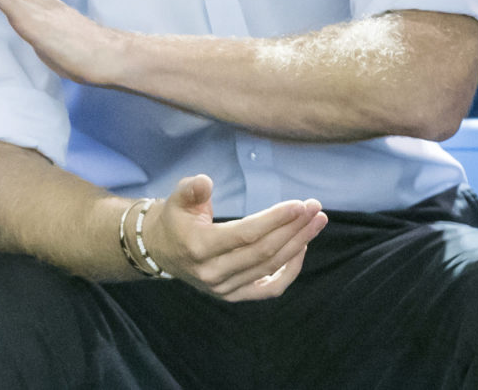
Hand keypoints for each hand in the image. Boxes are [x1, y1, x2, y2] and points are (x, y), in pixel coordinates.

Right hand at [144, 175, 326, 301]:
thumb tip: (206, 182)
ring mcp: (224, 288)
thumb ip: (191, 189)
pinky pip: (269, 288)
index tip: (299, 205)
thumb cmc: (174, 219)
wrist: (161, 250)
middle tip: (315, 208)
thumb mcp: (176, 198)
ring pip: (270, 268)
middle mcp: (213, 273)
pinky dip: (289, 271)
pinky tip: (301, 248)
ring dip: (298, 244)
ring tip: (316, 223)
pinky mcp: (234, 295)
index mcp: (198, 247)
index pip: (245, 235)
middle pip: (264, 252)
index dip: (274, 220)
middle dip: (294, 229)